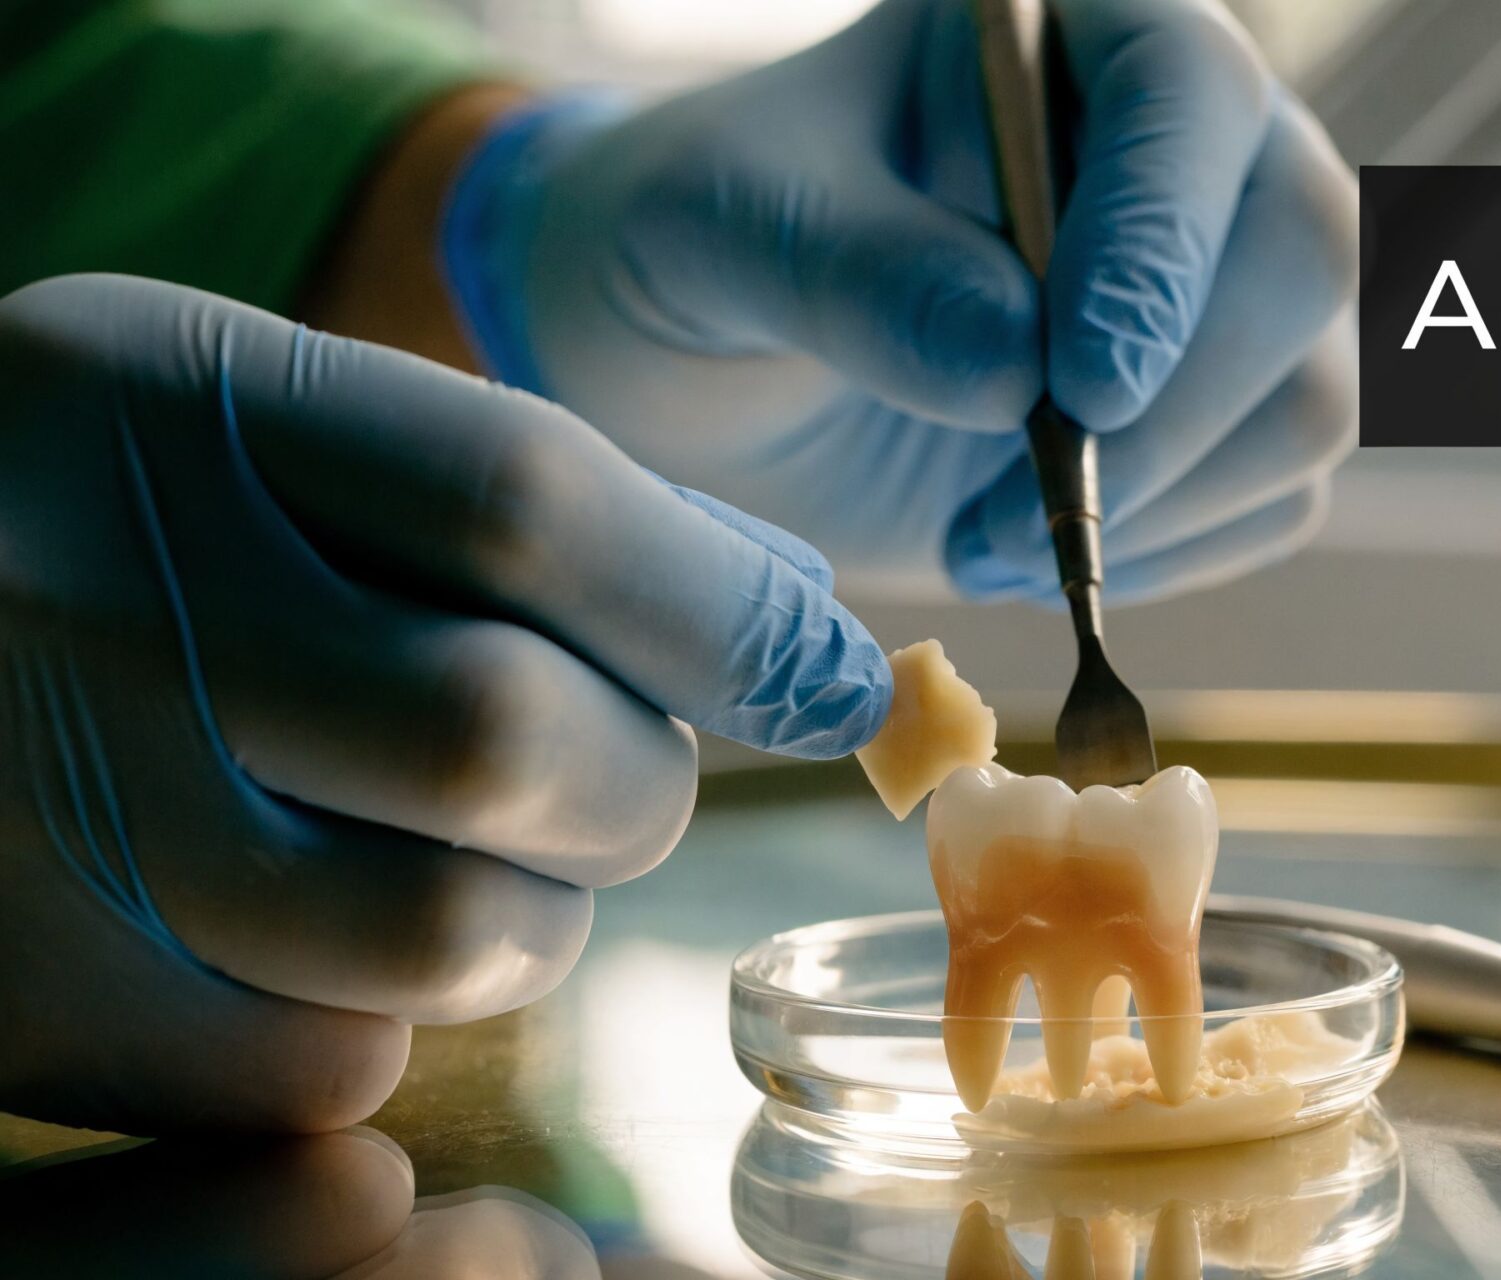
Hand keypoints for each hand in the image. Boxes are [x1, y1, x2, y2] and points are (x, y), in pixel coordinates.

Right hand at [0, 275, 885, 1132]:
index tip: (838, 673)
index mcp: (158, 402)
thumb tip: (796, 617)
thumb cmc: (98, 517)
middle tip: (616, 762)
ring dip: (533, 904)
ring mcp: (56, 818)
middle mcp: (94, 602)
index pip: (534, 506)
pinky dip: (389, 1003)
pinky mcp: (46, 1002)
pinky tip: (316, 912)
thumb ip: (512, 489)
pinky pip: (344, 1058)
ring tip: (456, 837)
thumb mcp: (253, 415)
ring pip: (463, 935)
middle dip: (637, 778)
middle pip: (520, 741)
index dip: (728, 611)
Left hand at [442, 0, 1357, 603]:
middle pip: (1301, 253)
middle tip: (1011, 522)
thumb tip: (1014, 369)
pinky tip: (1029, 553)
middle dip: (1175, 417)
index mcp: (1074, 27)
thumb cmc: (701, 243)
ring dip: (1163, 507)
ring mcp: (1231, 276)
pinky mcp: (1233, 408)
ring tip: (981, 546)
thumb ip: (852, 274)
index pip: (1191, 97)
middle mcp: (1189, 138)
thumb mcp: (718, 233)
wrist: (702, 357)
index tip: (1081, 394)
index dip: (1159, 245)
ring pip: (1313, 393)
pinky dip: (1167, 554)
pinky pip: (1276, 496)